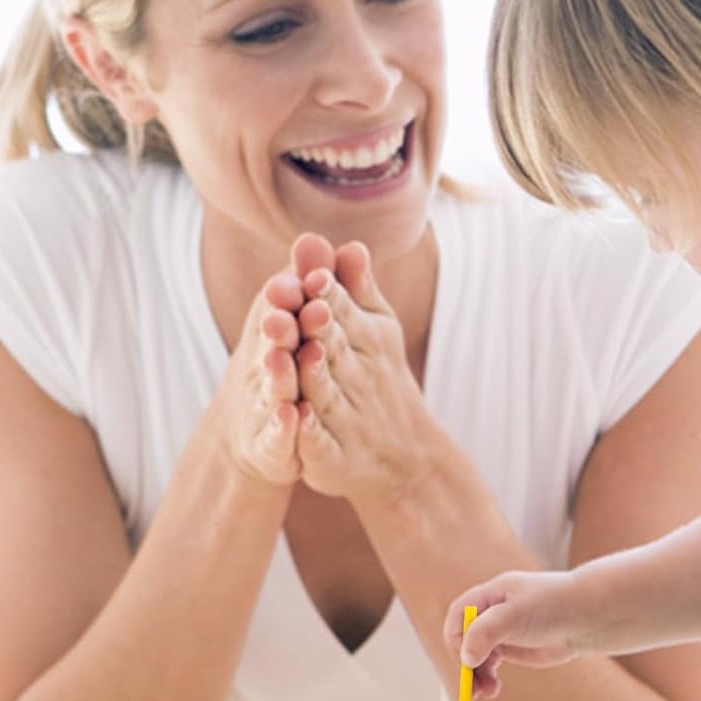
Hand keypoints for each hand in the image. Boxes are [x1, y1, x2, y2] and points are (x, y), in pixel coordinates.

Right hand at [211, 269, 304, 487]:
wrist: (255, 433)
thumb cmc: (282, 364)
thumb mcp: (297, 323)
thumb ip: (310, 284)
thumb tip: (317, 238)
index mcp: (279, 331)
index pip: (285, 308)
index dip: (293, 292)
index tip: (308, 275)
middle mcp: (266, 363)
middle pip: (274, 343)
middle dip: (280, 326)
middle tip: (286, 311)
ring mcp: (264, 404)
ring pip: (272, 387)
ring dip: (276, 372)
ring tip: (281, 357)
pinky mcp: (268, 442)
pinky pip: (276, 435)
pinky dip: (282, 426)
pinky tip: (292, 417)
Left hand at [287, 235, 444, 502]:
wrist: (403, 457)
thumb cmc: (379, 379)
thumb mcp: (376, 331)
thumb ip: (356, 289)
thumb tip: (349, 243)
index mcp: (363, 342)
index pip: (341, 312)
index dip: (328, 296)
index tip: (315, 275)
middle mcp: (355, 378)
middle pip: (332, 349)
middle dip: (317, 328)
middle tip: (300, 305)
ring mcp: (344, 419)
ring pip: (325, 394)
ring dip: (313, 376)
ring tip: (301, 356)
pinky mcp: (331, 458)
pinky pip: (319, 444)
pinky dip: (310, 433)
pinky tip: (296, 420)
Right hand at [444, 570, 590, 694]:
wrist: (587, 616)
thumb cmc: (553, 605)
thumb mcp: (515, 615)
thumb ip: (487, 632)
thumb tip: (466, 658)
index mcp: (489, 596)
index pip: (458, 616)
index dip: (457, 639)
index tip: (467, 661)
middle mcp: (491, 612)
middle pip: (464, 639)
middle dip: (466, 664)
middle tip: (472, 689)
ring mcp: (501, 631)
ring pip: (475, 655)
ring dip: (475, 675)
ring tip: (487, 693)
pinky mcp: (512, 647)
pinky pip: (489, 664)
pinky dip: (487, 678)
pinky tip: (494, 689)